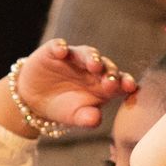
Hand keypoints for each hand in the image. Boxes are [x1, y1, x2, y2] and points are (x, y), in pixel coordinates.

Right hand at [15, 37, 136, 129]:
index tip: (130, 87)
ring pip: (87, 53)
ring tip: (94, 64)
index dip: (126, 82)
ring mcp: (74, 58)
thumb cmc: (63, 107)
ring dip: (91, 57)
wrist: (35, 99)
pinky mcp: (53, 51)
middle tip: (111, 81)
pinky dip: (60, 47)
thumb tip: (95, 120)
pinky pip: (58, 46)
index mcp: (104, 85)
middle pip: (106, 66)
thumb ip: (87, 118)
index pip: (120, 81)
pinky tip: (61, 51)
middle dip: (110, 72)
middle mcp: (93, 69)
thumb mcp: (75, 116)